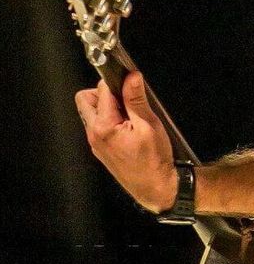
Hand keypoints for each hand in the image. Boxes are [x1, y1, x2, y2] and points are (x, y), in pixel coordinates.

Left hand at [76, 71, 177, 212]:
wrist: (155, 187)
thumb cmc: (154, 159)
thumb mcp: (148, 125)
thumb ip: (136, 99)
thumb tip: (131, 76)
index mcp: (103, 126)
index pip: (102, 90)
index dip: (118, 82)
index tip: (131, 83)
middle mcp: (94, 134)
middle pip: (86, 100)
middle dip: (104, 92)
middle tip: (126, 99)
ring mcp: (95, 143)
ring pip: (92, 113)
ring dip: (107, 106)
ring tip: (130, 114)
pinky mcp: (101, 149)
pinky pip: (98, 126)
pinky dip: (110, 119)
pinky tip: (129, 127)